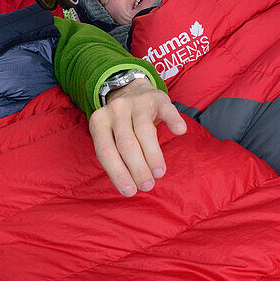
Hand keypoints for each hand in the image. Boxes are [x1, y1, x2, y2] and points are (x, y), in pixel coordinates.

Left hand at [88, 78, 187, 196]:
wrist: (131, 89)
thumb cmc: (121, 124)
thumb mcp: (110, 136)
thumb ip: (116, 155)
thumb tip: (129, 185)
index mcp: (99, 122)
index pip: (106, 151)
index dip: (117, 173)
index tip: (129, 191)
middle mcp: (115, 110)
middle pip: (126, 143)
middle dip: (137, 168)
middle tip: (147, 185)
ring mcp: (136, 103)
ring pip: (144, 131)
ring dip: (153, 155)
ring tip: (158, 173)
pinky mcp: (157, 98)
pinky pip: (167, 110)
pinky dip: (173, 120)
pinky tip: (180, 131)